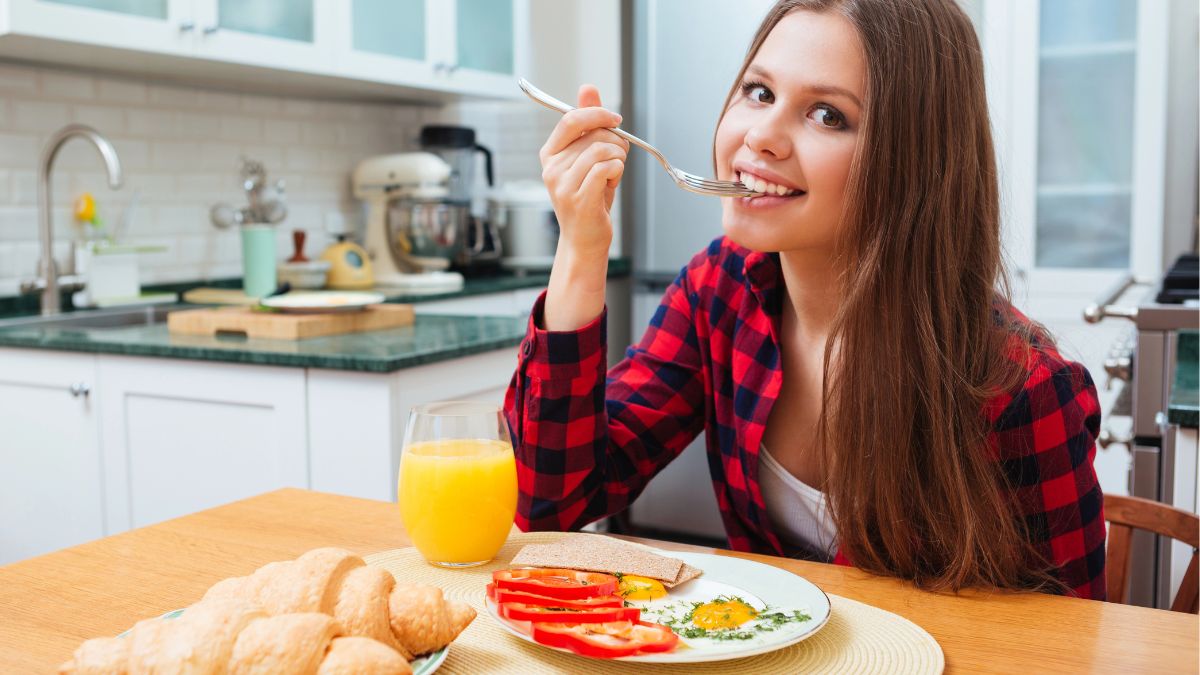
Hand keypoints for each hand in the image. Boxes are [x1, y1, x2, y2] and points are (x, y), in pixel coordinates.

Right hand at [538, 85, 628, 257]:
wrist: (584, 239)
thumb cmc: (589, 197)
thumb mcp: (588, 157)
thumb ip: (588, 123)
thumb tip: (587, 88)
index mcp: (550, 154)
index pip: (570, 119)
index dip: (597, 114)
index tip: (615, 120)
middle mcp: (552, 168)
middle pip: (592, 134)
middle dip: (615, 142)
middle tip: (618, 158)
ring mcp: (563, 185)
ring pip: (602, 149)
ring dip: (618, 158)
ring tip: (613, 174)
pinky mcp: (579, 199)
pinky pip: (607, 168)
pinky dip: (617, 172)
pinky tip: (611, 184)